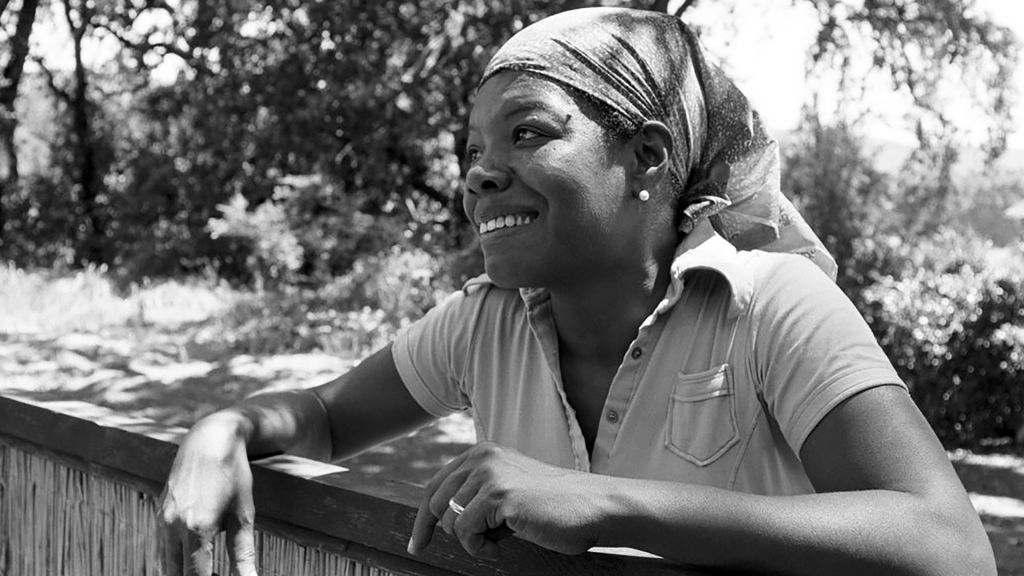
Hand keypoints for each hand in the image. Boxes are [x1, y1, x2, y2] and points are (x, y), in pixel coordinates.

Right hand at [160, 414, 257, 575]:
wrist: (209, 440)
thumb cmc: (233, 475)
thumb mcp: (244, 514)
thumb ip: (244, 554)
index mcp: (198, 529)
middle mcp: (173, 527)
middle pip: (176, 575)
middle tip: (215, 573)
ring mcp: (162, 521)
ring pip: (166, 565)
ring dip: (184, 571)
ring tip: (207, 567)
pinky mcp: (158, 516)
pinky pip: (163, 548)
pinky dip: (177, 559)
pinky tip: (196, 557)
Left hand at [408, 442, 609, 559]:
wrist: (594, 507)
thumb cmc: (554, 507)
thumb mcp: (509, 490)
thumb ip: (478, 495)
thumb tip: (441, 519)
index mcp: (483, 453)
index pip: (436, 486)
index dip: (422, 519)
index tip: (416, 544)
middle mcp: (483, 458)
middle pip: (434, 504)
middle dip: (444, 533)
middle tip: (471, 548)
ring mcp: (490, 475)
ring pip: (450, 521)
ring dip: (472, 541)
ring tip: (500, 540)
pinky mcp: (499, 496)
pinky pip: (466, 533)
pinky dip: (480, 548)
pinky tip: (502, 545)